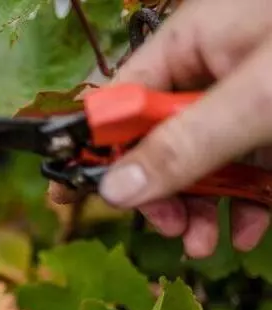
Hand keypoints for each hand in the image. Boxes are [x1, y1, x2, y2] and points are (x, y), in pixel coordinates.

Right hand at [60, 0, 271, 257]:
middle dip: (159, 190)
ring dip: (200, 207)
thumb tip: (114, 189)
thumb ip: (182, 145)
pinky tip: (247, 229)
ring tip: (205, 242)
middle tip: (167, 226)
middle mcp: (214, 69)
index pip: (118, 99)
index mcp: (191, 44)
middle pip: (157, 139)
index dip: (96, 148)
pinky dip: (244, 204)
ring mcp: (250, 100)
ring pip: (202, 161)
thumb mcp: (257, 101)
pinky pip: (246, 169)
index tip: (80, 194)